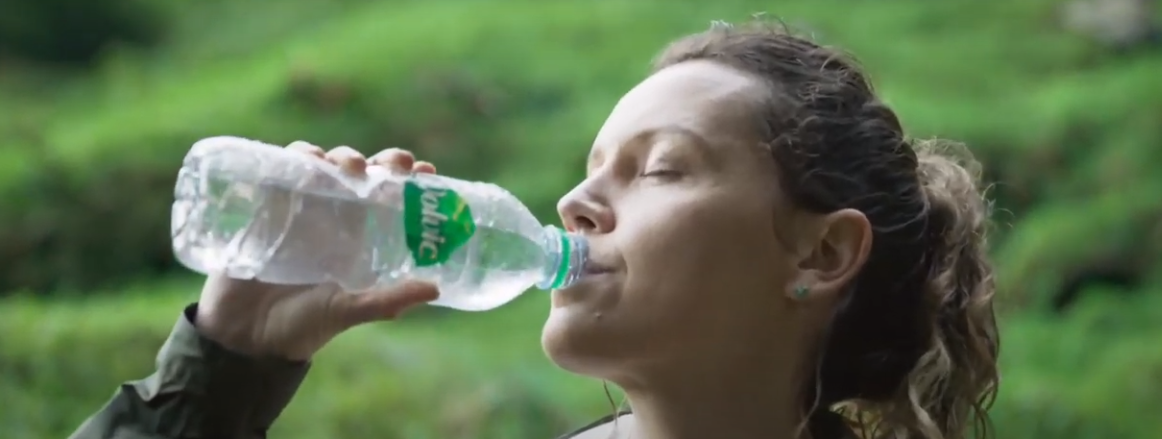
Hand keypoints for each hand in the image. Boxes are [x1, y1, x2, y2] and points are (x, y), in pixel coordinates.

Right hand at [195, 142, 439, 360]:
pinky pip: (279, 173)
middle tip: (389, 164)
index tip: (424, 169)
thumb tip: (435, 288)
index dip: (407, 179)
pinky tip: (304, 158)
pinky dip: (292, 158)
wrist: (245, 336)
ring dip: (336, 156)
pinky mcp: (267, 208)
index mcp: (361, 237)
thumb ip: (387, 301)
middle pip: (361, 175)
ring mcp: (300, 210)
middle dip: (378, 161)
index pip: (390, 198)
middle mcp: (335, 218)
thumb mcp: (349, 311)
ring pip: (323, 166)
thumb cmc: (304, 326)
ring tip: (346, 166)